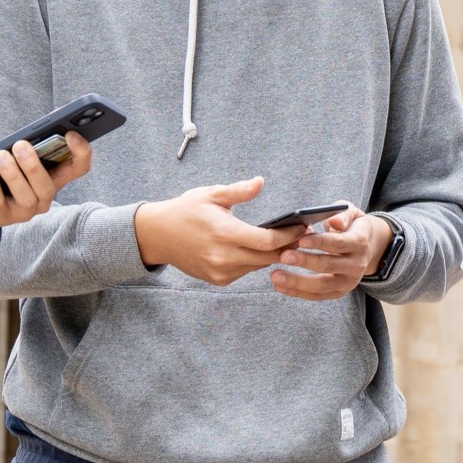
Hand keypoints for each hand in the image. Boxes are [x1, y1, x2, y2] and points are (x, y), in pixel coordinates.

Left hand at [0, 135, 88, 246]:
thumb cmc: (1, 176)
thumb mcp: (17, 160)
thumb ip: (28, 148)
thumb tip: (28, 137)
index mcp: (53, 179)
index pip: (79, 168)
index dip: (81, 152)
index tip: (70, 134)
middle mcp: (42, 198)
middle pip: (48, 187)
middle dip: (34, 166)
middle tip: (20, 145)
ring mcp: (23, 211)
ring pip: (26, 196)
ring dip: (12, 173)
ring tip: (0, 155)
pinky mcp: (0, 217)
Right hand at [131, 178, 304, 285]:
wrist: (158, 235)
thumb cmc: (186, 210)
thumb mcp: (211, 194)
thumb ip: (238, 191)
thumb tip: (261, 182)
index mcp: (224, 233)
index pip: (267, 241)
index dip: (289, 235)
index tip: (303, 227)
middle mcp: (223, 257)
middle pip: (268, 257)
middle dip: (288, 247)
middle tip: (304, 236)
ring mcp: (220, 271)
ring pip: (259, 265)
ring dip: (273, 254)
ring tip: (289, 240)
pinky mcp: (218, 279)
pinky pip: (246, 271)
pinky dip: (255, 260)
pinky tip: (264, 249)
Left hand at [274, 208, 382, 300]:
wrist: (368, 246)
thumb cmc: (351, 225)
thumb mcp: (352, 213)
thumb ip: (342, 215)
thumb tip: (334, 222)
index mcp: (360, 242)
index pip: (339, 243)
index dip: (320, 242)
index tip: (300, 240)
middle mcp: (357, 265)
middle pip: (329, 265)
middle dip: (305, 261)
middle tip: (283, 256)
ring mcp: (349, 281)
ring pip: (322, 285)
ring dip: (297, 282)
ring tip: (275, 275)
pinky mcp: (339, 292)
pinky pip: (317, 295)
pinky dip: (297, 292)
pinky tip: (279, 286)